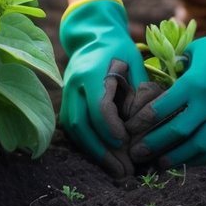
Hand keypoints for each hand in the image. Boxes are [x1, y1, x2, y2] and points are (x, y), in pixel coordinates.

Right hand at [58, 0, 149, 175]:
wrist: (92, 34)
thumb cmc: (119, 49)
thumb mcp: (135, 64)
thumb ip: (138, 92)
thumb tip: (138, 124)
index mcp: (92, 72)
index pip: (99, 106)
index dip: (111, 128)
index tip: (126, 144)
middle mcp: (74, 85)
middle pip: (83, 124)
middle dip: (104, 150)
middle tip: (125, 171)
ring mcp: (67, 95)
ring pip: (75, 131)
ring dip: (95, 153)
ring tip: (117, 170)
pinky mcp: (66, 103)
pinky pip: (74, 129)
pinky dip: (89, 146)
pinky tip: (106, 158)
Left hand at [126, 10, 205, 166]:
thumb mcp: (193, 52)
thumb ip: (175, 68)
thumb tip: (158, 79)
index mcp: (194, 84)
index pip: (162, 107)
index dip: (143, 121)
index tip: (130, 128)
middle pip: (178, 131)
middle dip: (154, 144)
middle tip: (137, 153)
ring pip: (199, 145)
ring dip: (178, 157)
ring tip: (161, 163)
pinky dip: (203, 159)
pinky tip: (189, 162)